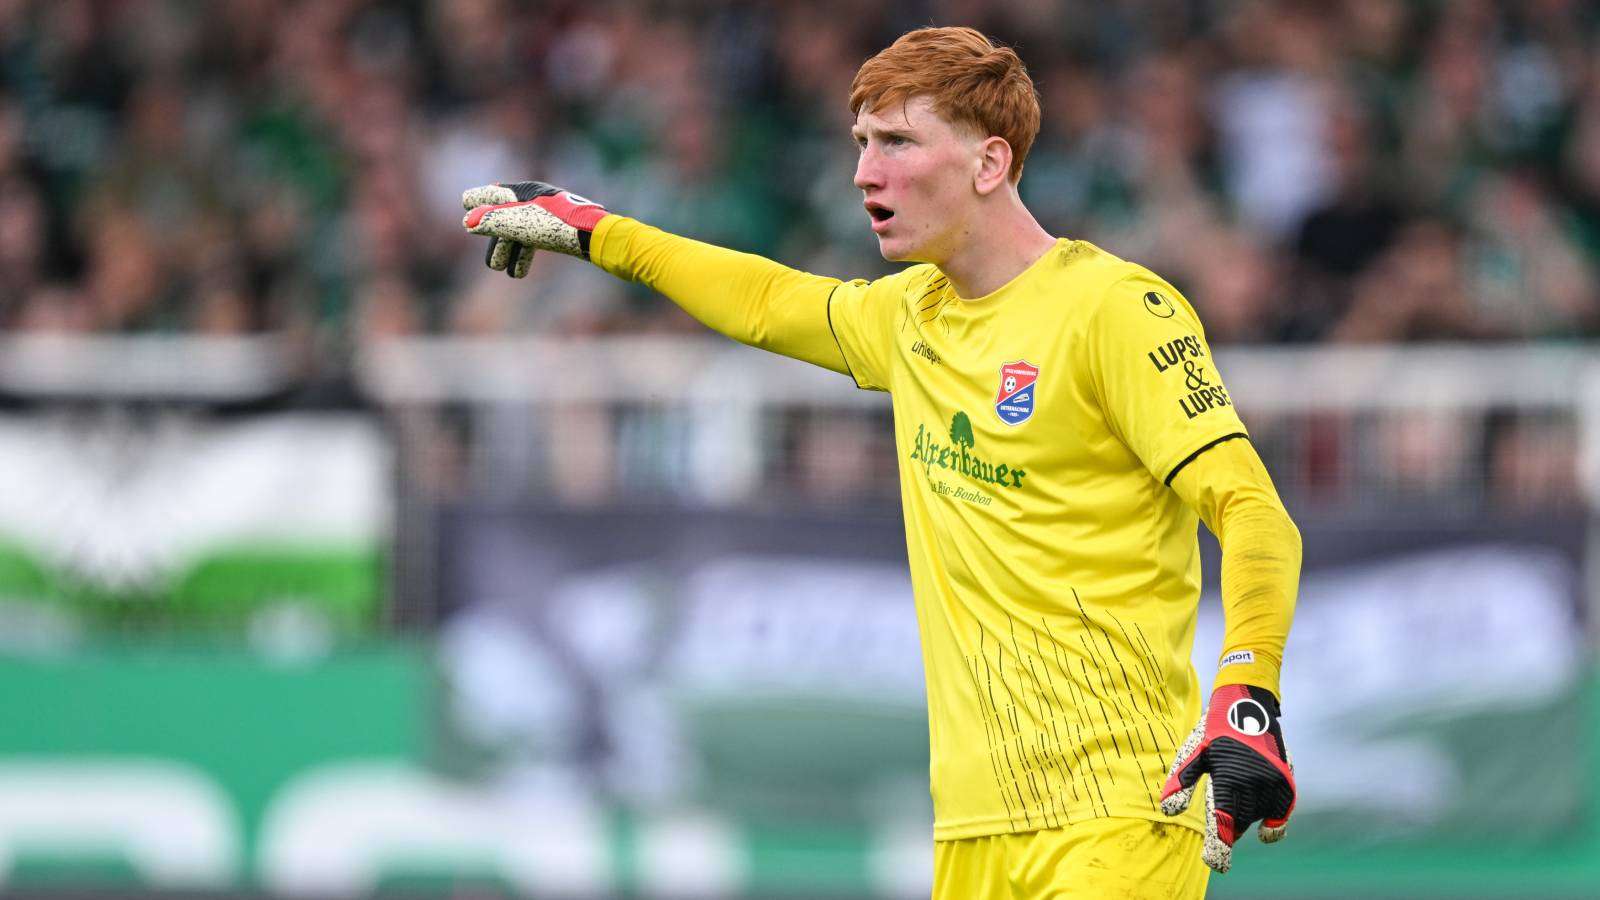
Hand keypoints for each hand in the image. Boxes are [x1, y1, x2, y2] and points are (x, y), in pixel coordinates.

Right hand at [461, 181, 608, 276]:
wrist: (597, 237)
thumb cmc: (557, 226)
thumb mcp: (519, 223)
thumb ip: (491, 221)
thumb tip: (467, 222)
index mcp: (525, 192)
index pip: (494, 194)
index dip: (478, 199)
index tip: (465, 200)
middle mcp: (535, 200)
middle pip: (505, 218)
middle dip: (495, 240)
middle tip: (489, 261)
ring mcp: (548, 215)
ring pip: (519, 232)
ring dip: (508, 252)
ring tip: (502, 270)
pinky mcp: (559, 230)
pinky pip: (533, 241)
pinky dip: (523, 255)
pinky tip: (518, 273)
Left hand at [1161, 684, 1295, 872]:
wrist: (1247, 704)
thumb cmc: (1214, 731)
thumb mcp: (1193, 752)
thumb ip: (1181, 782)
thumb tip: (1167, 810)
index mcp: (1229, 778)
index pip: (1224, 822)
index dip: (1220, 847)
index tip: (1216, 864)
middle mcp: (1254, 783)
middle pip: (1239, 823)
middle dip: (1228, 827)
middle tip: (1220, 817)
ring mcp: (1273, 782)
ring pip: (1257, 817)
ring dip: (1246, 818)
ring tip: (1236, 797)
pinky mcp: (1287, 781)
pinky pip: (1281, 814)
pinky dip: (1273, 824)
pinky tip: (1265, 829)